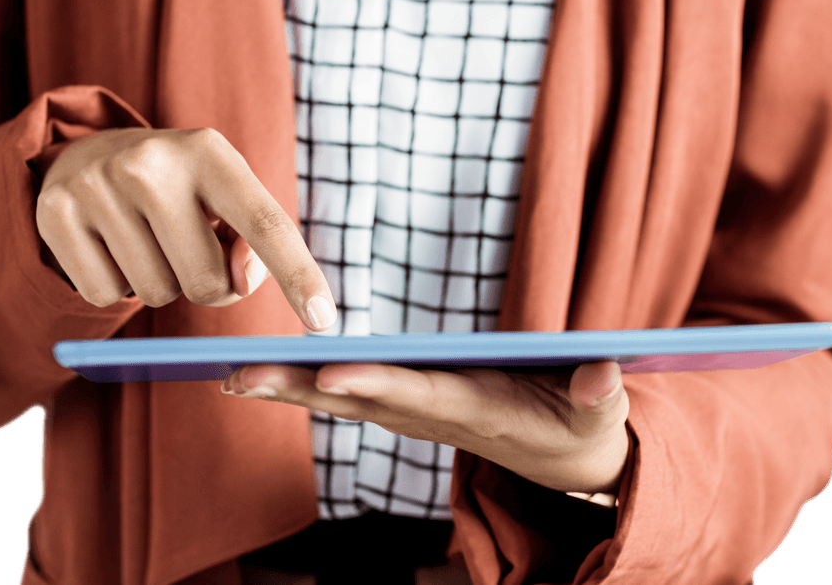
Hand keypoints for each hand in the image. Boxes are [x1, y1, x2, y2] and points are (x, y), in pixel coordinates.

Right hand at [35, 127, 336, 330]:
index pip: (265, 224)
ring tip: (146, 239)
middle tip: (184, 247)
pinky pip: (104, 297)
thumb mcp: (225, 198)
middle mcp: (152, 161)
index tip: (325, 320)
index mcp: (210, 151)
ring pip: (155, 294)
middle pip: (207, 283)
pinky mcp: (54, 214)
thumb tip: (241, 280)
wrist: (90, 154)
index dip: (298, 275)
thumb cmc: (180, 189)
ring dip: (159, 285)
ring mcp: (98, 185)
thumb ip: (252, 241)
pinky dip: (115, 288)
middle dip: (205, 285)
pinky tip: (111, 246)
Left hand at [221, 359, 630, 494]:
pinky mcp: (416, 407)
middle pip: (361, 399)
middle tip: (235, 377)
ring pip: (347, 399)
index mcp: (481, 410)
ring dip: (289, 389)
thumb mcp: (601, 415)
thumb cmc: (583, 427)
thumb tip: (601, 369)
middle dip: (300, 388)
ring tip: (230, 376)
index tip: (328, 375)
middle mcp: (437, 414)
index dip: (377, 384)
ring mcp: (421, 414)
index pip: (421, 394)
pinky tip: (267, 380)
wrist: (569, 463)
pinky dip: (308, 387)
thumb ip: (599, 394)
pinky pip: (354, 396)